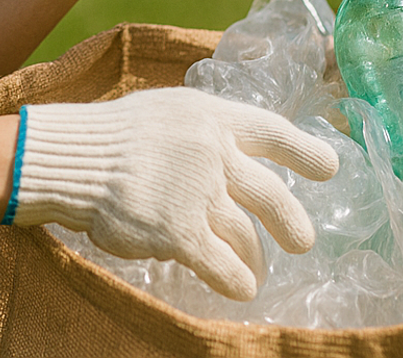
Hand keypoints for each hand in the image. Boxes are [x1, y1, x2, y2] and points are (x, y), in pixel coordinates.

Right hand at [7, 86, 338, 300]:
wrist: (72, 159)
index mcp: (212, 118)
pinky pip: (224, 266)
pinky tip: (240, 289)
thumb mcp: (167, 113)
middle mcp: (213, 153)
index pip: (273, 131)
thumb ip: (205, 132)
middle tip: (302, 242)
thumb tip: (236, 157)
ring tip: (255, 272)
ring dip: (256, 260)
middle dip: (293, 224)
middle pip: (272, 196)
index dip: (306, 152)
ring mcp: (198, 194)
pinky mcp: (180, 233)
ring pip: (246, 237)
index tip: (330, 170)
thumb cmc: (114, 136)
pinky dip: (236, 280)